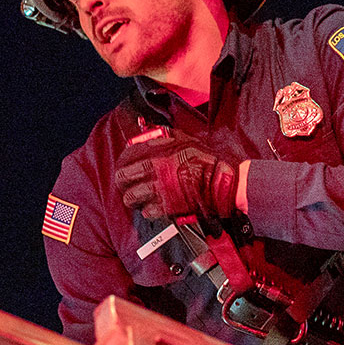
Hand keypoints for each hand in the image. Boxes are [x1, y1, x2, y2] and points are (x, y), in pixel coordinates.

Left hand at [113, 133, 239, 225]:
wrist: (221, 183)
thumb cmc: (207, 161)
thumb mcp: (186, 140)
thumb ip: (166, 136)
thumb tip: (151, 133)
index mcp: (159, 152)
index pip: (128, 155)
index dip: (123, 160)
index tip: (124, 164)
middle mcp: (155, 170)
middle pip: (123, 177)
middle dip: (122, 181)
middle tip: (125, 183)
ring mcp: (159, 190)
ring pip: (131, 197)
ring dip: (131, 198)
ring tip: (135, 198)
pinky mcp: (167, 207)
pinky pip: (146, 211)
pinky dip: (146, 210)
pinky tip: (150, 207)